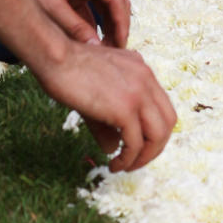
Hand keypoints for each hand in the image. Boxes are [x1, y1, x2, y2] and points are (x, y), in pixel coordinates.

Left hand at [11, 0, 130, 47]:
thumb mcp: (50, 5)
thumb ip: (72, 26)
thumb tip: (95, 47)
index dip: (121, 23)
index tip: (120, 45)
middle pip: (115, 3)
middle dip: (117, 28)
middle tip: (117, 52)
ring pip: (107, 9)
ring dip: (108, 29)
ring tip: (108, 53)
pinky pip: (94, 13)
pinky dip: (94, 29)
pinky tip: (94, 47)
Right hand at [36, 39, 175, 172]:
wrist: (55, 56)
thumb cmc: (67, 69)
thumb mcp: (96, 91)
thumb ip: (108, 120)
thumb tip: (111, 149)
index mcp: (142, 70)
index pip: (162, 106)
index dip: (154, 130)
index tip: (138, 144)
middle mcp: (146, 79)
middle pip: (168, 122)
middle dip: (154, 147)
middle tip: (135, 160)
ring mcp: (139, 93)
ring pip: (158, 136)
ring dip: (144, 157)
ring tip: (124, 166)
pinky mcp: (125, 108)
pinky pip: (135, 143)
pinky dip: (127, 159)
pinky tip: (113, 164)